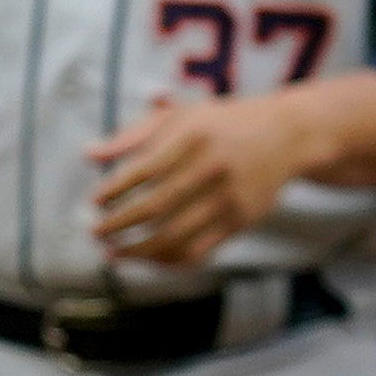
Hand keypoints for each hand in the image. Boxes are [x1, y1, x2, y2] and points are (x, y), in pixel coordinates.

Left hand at [84, 81, 375, 272]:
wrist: (286, 135)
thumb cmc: (221, 124)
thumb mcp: (180, 116)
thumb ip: (134, 134)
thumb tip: (89, 155)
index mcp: (193, 137)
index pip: (142, 169)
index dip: (113, 189)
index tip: (94, 202)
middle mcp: (212, 167)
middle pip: (155, 207)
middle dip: (118, 224)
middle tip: (96, 233)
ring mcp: (230, 197)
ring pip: (176, 235)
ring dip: (139, 250)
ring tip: (115, 254)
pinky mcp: (242, 219)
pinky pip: (200, 248)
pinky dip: (171, 258)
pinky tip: (151, 259)